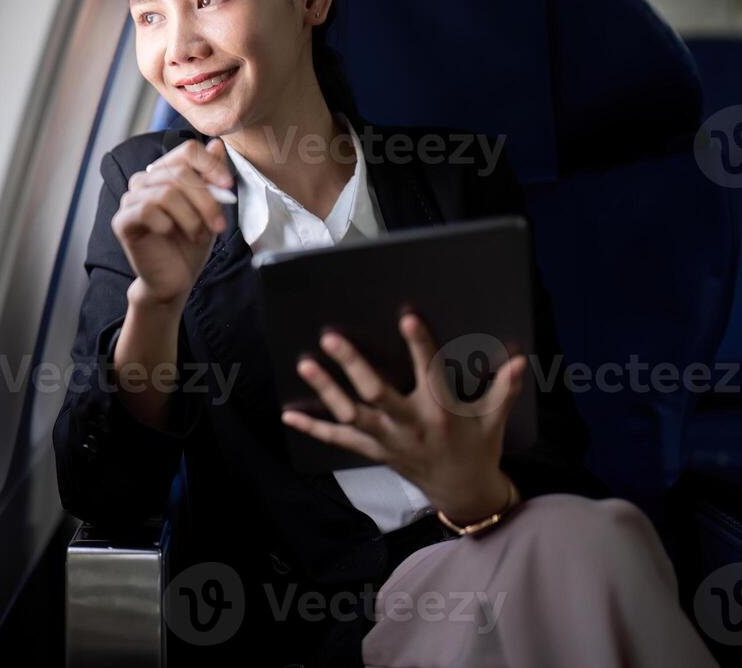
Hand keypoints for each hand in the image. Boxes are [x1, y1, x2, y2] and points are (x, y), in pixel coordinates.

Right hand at [111, 138, 232, 305]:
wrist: (175, 280)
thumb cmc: (190, 244)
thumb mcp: (209, 208)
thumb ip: (210, 178)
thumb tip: (216, 144)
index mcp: (165, 173)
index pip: (187, 151)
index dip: (210, 165)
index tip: (228, 187)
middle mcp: (144, 181)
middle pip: (180, 172)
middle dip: (206, 200)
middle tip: (219, 225)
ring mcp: (130, 200)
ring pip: (166, 192)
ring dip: (191, 217)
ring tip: (200, 236)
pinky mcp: (122, 221)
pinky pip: (147, 210)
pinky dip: (167, 224)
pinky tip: (171, 235)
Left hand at [280, 311, 523, 524]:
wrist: (463, 493)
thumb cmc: (479, 448)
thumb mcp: (494, 419)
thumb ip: (504, 388)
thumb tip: (522, 359)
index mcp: (441, 411)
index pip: (430, 371)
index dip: (420, 344)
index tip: (406, 317)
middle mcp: (410, 425)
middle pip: (377, 393)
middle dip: (352, 366)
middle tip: (331, 338)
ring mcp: (388, 441)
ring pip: (352, 415)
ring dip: (326, 391)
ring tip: (305, 364)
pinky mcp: (374, 452)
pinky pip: (339, 440)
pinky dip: (313, 428)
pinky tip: (288, 415)